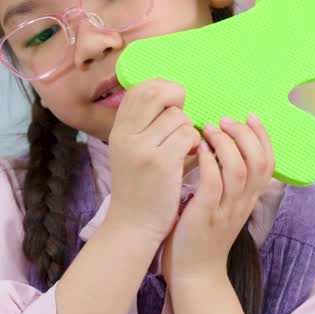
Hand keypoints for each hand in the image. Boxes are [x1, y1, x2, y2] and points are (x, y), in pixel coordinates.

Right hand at [102, 79, 200, 244]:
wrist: (133, 226)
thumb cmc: (140, 187)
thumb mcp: (131, 152)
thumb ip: (144, 126)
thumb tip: (171, 95)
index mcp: (118, 130)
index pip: (139, 90)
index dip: (161, 88)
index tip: (174, 101)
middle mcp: (126, 135)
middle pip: (155, 94)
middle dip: (177, 99)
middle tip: (185, 115)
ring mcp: (143, 149)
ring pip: (178, 117)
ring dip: (189, 128)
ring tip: (185, 146)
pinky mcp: (162, 163)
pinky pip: (188, 135)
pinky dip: (196, 143)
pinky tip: (192, 156)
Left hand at [162, 114, 275, 283]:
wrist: (194, 273)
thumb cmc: (202, 235)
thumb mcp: (224, 206)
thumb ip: (228, 182)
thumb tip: (223, 150)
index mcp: (250, 198)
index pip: (268, 162)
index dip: (263, 135)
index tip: (250, 115)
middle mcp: (244, 202)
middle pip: (258, 161)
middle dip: (245, 134)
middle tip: (226, 120)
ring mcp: (226, 210)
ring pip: (239, 170)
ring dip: (226, 144)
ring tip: (210, 128)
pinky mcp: (206, 216)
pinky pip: (214, 184)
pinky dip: (209, 163)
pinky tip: (200, 149)